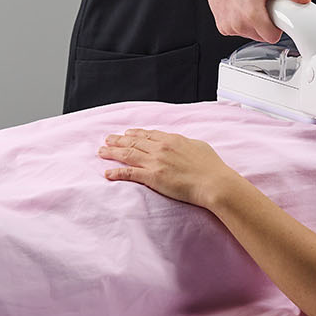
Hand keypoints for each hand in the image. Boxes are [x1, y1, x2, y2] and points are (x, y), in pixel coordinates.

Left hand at [99, 129, 239, 208]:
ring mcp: (155, 162)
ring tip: (102, 151)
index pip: (148, 134)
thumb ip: (186, 144)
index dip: (135, 133)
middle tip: (107, 139)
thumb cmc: (211, 167)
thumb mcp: (199, 147)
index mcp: (172, 139)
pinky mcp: (153, 177)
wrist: (213, 182)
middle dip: (118, 140)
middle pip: (134, 141)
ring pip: (128, 154)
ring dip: (113, 152)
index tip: (126, 133)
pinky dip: (117, 173)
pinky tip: (107, 173)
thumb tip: (182, 144)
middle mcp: (161, 148)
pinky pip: (130, 174)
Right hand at [201, 0, 308, 42]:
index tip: (274, 16)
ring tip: (251, 7)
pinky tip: (240, 10)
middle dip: (266, 25)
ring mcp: (229, 28)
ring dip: (254, 25)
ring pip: (252, 36)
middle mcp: (239, 24)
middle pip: (263, 37)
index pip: (272, 37)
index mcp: (252, 14)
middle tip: (262, 7)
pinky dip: (242, 25)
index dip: (276, 27)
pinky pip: (240, 33)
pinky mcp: (223, 29)